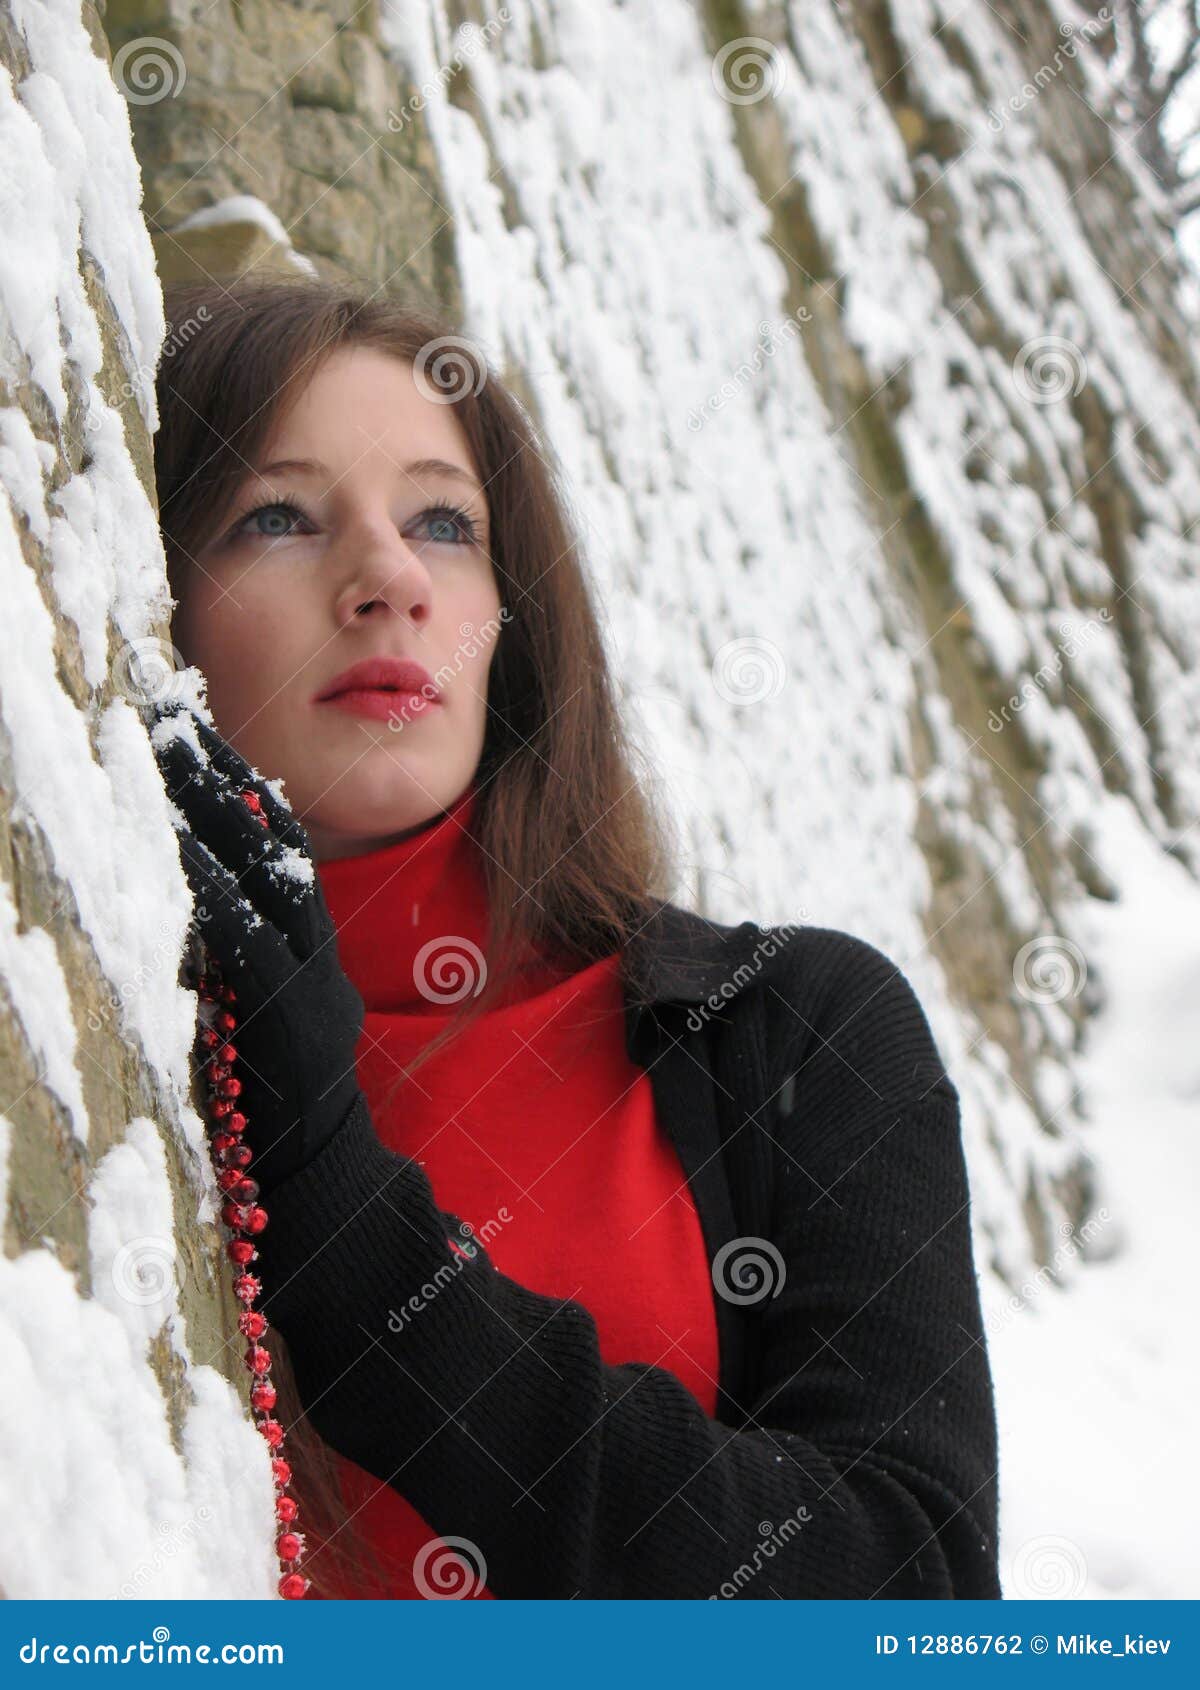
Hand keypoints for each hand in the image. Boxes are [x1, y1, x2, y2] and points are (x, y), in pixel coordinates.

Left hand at [150, 702, 365, 1193]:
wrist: (330, 1201)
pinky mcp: (291, 1019)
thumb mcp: (257, 1035)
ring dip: (211, 806)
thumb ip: (236, 978)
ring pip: (266, 873)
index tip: (188, 731)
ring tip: (162, 748)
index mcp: (308, 957)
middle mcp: (316, 957)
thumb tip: (187, 926)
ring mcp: (311, 984)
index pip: (274, 851)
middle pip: (270, 842)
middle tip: (165, 710)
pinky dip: (212, 883)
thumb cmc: (277, 1130)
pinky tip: (171, 839)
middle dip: (217, 772)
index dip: (233, 786)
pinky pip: (250, 937)